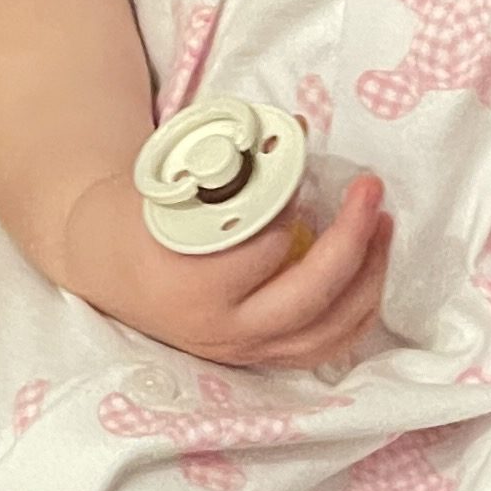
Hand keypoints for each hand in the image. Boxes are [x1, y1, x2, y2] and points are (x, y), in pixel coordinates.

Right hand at [60, 165, 392, 369]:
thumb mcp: (171, 179)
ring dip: (368, 277)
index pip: (263, 248)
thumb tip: (297, 132)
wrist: (107, 265)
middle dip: (353, 241)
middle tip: (370, 190)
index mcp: (191, 282)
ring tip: (384, 225)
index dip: (293, 204)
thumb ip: (231, 161)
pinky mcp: (258, 358)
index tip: (303, 170)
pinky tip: (371, 271)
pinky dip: (356, 312)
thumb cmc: (140, 214)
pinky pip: (323, 347)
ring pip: (327, 331)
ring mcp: (242, 351)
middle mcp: (220, 328)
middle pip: (309, 296)